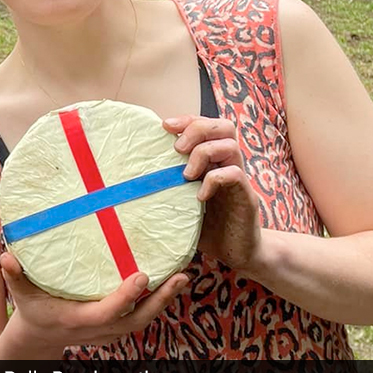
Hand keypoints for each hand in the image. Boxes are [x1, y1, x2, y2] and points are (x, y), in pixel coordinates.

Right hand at [0, 253, 187, 355]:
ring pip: (144, 320)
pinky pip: (141, 317)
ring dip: (165, 300)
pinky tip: (170, 283)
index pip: (107, 312)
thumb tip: (6, 257)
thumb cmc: (32, 311)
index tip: (142, 276)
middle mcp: (98, 329)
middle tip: (181, 276)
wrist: (39, 339)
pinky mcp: (115, 328)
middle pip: (137, 320)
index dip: (126, 297)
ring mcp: (109, 332)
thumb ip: (15, 276)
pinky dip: (158, 303)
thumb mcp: (21, 294)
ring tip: (183, 277)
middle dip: (161, 300)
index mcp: (78, 320)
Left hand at [166, 115, 261, 270]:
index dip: (187, 120)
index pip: (206, 124)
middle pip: (224, 126)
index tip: (165, 126)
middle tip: (177, 149)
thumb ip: (165, 186)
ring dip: (204, 153)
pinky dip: (214, 179)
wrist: (235, 251)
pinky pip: (236, 174)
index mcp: (213, 160)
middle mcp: (228, 164)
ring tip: (186, 175)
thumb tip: (125, 181)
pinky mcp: (247, 197)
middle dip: (198, 129)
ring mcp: (239, 179)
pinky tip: (199, 196)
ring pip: (231, 145)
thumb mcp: (180, 201)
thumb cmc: (205, 226)